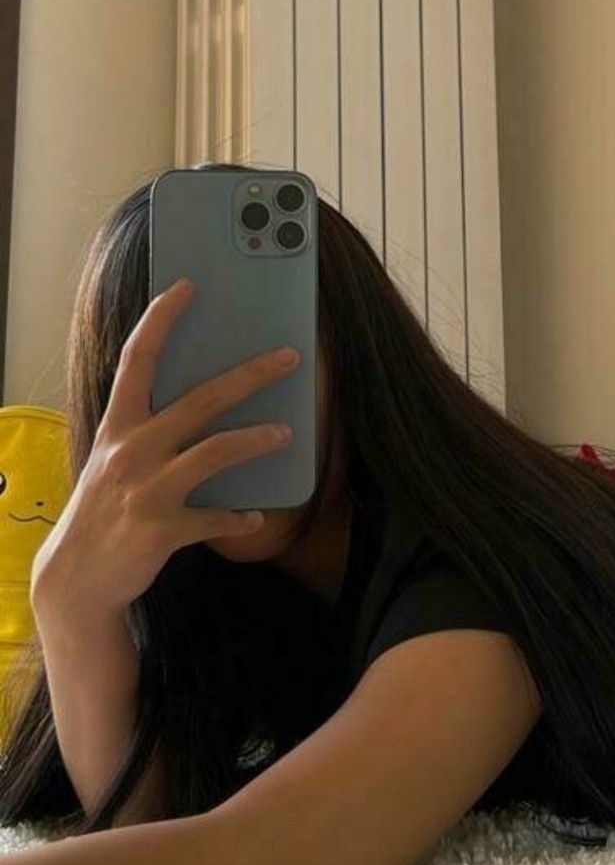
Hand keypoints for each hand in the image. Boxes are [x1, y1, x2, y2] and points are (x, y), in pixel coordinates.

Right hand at [30, 278, 300, 618]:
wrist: (76, 578)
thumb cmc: (104, 509)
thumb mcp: (114, 460)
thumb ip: (148, 432)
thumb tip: (205, 405)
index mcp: (118, 426)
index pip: (137, 359)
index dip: (161, 320)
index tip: (186, 287)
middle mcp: (130, 451)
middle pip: (200, 400)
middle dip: (250, 375)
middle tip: (289, 357)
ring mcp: (145, 490)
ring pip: (215, 452)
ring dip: (256, 440)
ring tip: (286, 433)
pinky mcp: (160, 530)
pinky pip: (214, 518)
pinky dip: (238, 517)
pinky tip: (255, 516)